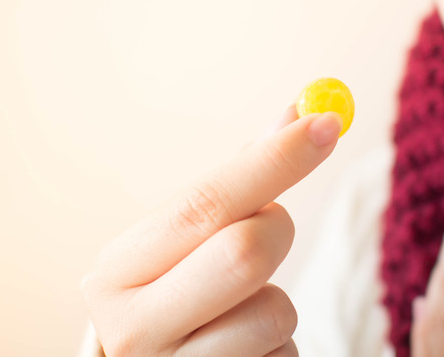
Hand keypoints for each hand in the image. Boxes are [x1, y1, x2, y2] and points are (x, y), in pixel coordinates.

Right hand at [81, 105, 342, 356]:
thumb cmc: (178, 294)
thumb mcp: (190, 241)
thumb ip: (241, 181)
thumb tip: (300, 112)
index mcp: (118, 269)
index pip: (204, 202)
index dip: (273, 161)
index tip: (325, 122)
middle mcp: (130, 326)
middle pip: (244, 253)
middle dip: (277, 231)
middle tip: (271, 229)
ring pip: (274, 313)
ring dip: (278, 302)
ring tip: (243, 307)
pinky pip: (284, 355)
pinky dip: (279, 345)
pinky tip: (246, 349)